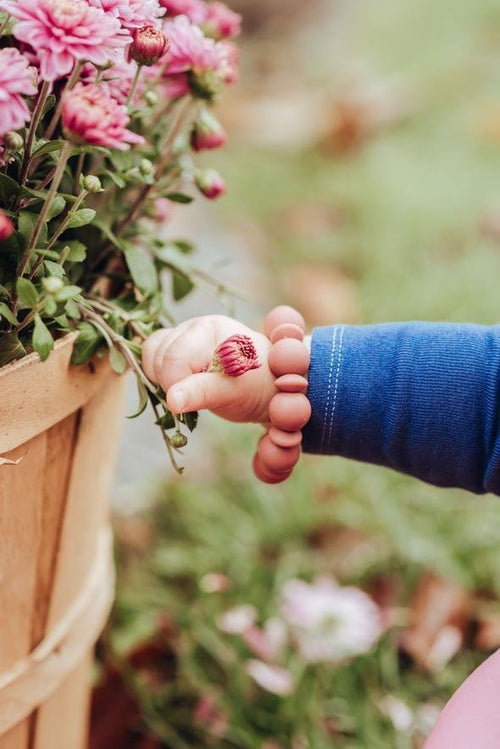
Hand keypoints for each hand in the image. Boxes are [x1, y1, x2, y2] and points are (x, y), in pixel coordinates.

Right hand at [142, 315, 275, 423]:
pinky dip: (157, 372)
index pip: (174, 358)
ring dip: (163, 378)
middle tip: (197, 395)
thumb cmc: (252, 387)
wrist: (264, 384)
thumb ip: (202, 393)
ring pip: (151, 353)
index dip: (176, 386)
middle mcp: (196, 326)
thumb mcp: (231, 392)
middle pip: (160, 356)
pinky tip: (179, 383)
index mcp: (213, 330)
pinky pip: (151, 353)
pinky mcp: (175, 342)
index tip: (195, 401)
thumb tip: (172, 401)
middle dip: (171, 383)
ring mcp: (184, 332)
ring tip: (191, 388)